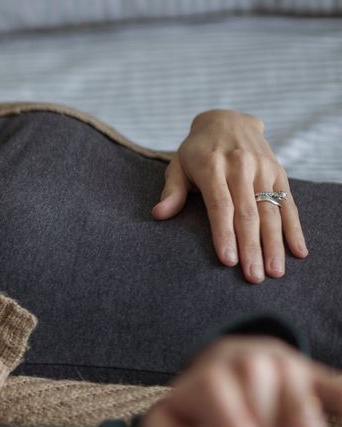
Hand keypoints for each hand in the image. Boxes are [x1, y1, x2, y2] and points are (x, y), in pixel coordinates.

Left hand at [152, 109, 305, 282]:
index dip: (224, 234)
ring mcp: (263, 169)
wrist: (226, 119)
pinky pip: (288, 203)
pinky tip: (298, 251)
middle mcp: (241, 167)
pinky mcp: (278, 172)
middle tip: (253, 277)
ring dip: (274, 244)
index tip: (228, 260)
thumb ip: (172, 191)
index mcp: (212, 166)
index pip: (220, 206)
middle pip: (248, 213)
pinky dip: (294, 228)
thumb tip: (158, 215)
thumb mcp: (177, 165)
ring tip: (274, 272)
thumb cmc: (196, 151)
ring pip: (271, 211)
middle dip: (252, 247)